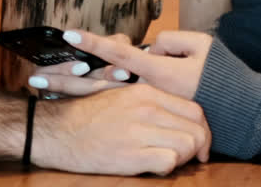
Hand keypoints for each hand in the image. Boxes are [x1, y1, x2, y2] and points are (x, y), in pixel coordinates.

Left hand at [30, 30, 210, 99]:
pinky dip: (100, 100)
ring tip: (49, 88)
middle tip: (35, 79)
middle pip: (99, 82)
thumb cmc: (222, 75)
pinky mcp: (152, 113)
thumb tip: (148, 48)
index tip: (68, 34)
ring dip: (77, 91)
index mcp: (157, 72)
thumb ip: (171, 41)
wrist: (239, 111)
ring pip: (106, 94)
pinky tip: (81, 99)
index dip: (92, 43)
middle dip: (67, 79)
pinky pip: (120, 105)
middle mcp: (146, 90)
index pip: (118, 54)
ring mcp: (147, 104)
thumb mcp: (201, 47)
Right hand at [34, 83, 210, 174]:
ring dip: (184, 157)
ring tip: (170, 160)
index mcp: (147, 93)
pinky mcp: (131, 155)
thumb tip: (177, 116)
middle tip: (191, 157)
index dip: (202, 130)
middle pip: (196, 129)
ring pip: (187, 145)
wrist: (57, 130)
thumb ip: (151, 102)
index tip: (198, 142)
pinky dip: (168, 167)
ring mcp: (139, 131)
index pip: (195, 110)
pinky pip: (169, 162)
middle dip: (198, 146)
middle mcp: (147, 109)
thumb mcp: (122, 96)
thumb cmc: (89, 115)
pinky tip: (155, 166)